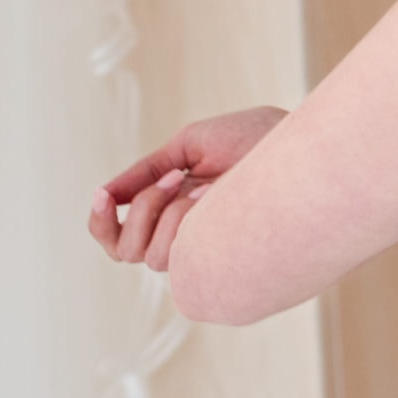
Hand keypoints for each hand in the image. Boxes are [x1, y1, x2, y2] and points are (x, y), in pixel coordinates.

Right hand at [90, 105, 285, 272]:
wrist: (297, 144)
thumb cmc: (252, 139)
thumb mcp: (188, 147)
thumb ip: (144, 172)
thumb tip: (104, 193)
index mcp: (170, 211)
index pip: (118, 239)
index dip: (100, 223)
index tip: (100, 195)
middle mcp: (185, 236)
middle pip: (125, 251)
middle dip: (138, 212)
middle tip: (173, 178)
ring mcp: (205, 249)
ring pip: (151, 255)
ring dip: (164, 214)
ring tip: (199, 186)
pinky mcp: (226, 259)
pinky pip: (180, 258)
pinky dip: (183, 225)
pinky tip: (208, 199)